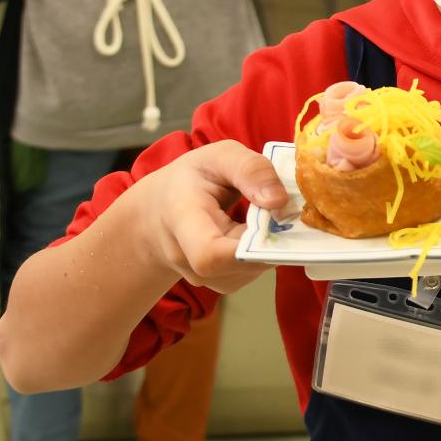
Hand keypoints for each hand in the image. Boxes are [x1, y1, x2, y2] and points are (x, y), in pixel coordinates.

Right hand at [123, 140, 286, 294]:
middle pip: (239, 264)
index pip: (208, 254)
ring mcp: (203, 277)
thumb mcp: (217, 157)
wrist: (160, 212)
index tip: (273, 220)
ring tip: (264, 216)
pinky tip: (258, 231)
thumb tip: (279, 200)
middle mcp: (186, 258)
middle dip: (270, 238)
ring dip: (270, 244)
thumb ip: (249, 169)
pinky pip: (254, 270)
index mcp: (180, 219)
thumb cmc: (190, 180)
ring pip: (253, 268)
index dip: (247, 249)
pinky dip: (265, 251)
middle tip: (281, 209)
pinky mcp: (223, 283)